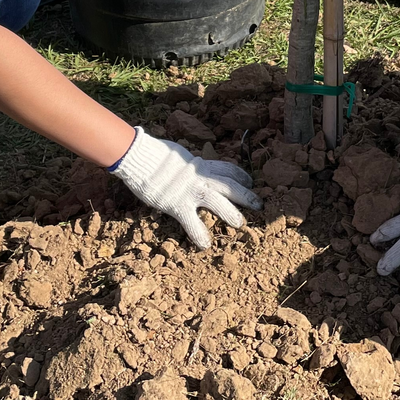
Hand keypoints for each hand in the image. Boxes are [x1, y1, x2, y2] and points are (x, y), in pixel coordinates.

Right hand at [110, 127, 261, 248]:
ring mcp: (190, 191)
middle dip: (246, 195)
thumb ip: (188, 164)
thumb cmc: (154, 154)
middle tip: (259, 204)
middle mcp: (200, 177)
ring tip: (240, 224)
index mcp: (200, 164)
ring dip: (231, 213)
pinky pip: (192, 222)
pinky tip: (205, 245)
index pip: (227, 169)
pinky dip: (199, 234)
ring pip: (218, 201)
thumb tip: (189, 165)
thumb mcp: (178, 154)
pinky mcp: (177, 204)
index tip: (249, 181)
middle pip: (230, 185)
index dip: (241, 176)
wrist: (139, 157)